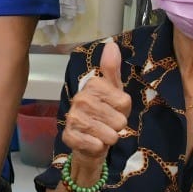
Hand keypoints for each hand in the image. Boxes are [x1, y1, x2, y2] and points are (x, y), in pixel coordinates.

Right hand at [63, 40, 132, 182]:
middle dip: (117, 126)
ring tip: (102, 133)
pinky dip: (98, 147)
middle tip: (108, 123)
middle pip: (119, 120)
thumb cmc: (105, 112)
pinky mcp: (69, 136)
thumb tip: (111, 44)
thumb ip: (112, 69)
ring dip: (109, 138)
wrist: (89, 140)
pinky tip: (93, 142)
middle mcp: (80, 99)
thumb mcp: (114, 90)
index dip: (124, 109)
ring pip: (109, 134)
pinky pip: (95, 145)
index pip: (124, 102)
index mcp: (92, 85)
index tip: (115, 108)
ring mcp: (73, 118)